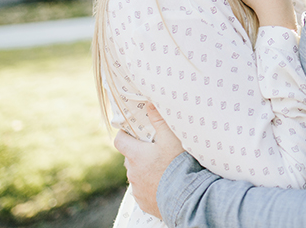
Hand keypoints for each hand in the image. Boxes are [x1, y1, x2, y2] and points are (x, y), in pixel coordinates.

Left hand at [113, 103, 183, 218]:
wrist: (185, 195)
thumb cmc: (177, 164)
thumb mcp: (171, 138)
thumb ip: (159, 120)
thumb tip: (149, 104)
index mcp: (135, 155)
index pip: (119, 141)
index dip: (124, 135)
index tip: (132, 133)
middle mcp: (132, 172)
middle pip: (130, 158)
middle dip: (139, 154)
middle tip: (155, 151)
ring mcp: (137, 189)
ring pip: (136, 175)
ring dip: (145, 170)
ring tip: (162, 169)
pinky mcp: (143, 202)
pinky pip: (142, 191)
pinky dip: (150, 186)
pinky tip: (163, 184)